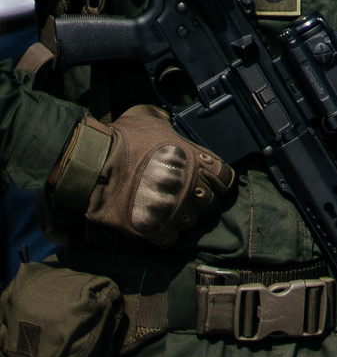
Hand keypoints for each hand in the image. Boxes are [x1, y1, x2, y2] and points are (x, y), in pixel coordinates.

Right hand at [63, 108, 236, 246]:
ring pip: (191, 221)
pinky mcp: (152, 228)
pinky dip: (165, 232)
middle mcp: (189, 188)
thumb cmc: (122, 138)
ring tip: (166, 209)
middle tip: (183, 195)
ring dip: (181, 216)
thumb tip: (166, 122)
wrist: (92, 164)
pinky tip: (156, 223)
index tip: (206, 180)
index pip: (225, 178)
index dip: (217, 179)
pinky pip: (171, 237)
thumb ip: (165, 123)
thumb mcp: (150, 119)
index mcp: (195, 162)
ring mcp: (172, 210)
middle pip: (209, 201)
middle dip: (199, 199)